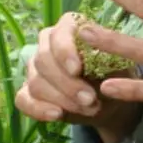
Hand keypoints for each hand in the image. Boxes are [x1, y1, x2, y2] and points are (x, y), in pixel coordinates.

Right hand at [14, 12, 142, 142]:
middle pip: (44, 60)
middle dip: (67, 83)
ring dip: (62, 99)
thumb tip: (93, 40)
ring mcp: (34, 68)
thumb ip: (106, 51)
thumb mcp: (118, 63)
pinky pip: (23, 100)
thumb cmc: (114, 74)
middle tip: (89, 99)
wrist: (110, 101)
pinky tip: (56, 115)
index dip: (64, 52)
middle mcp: (47, 43)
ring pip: (36, 82)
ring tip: (88, 109)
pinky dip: (39, 109)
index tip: (77, 70)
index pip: (58, 34)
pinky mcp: (28, 91)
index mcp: (68, 27)